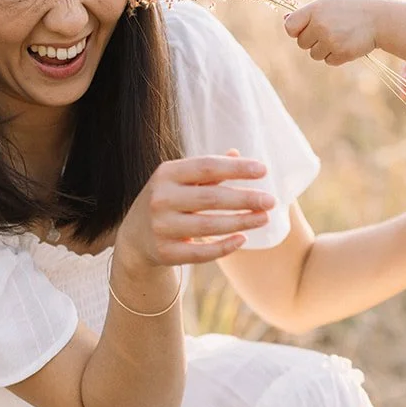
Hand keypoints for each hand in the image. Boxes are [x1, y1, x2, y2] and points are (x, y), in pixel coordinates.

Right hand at [116, 154, 274, 271]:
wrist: (134, 238)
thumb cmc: (168, 201)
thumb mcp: (181, 181)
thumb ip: (208, 170)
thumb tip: (237, 154)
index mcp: (166, 174)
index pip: (206, 167)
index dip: (236, 168)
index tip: (264, 170)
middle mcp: (160, 198)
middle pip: (211, 197)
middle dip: (245, 199)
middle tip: (271, 201)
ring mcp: (160, 227)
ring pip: (208, 225)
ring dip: (241, 222)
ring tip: (263, 218)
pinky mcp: (164, 252)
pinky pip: (200, 252)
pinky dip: (224, 247)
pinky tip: (242, 239)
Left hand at [283, 0, 381, 64]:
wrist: (379, 19)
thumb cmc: (352, 9)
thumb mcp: (330, 3)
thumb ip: (308, 12)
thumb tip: (285, 20)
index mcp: (315, 10)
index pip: (290, 27)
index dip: (295, 31)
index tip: (304, 30)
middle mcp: (320, 25)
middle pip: (302, 43)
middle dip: (312, 41)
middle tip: (329, 32)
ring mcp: (331, 40)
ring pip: (314, 55)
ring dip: (325, 50)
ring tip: (340, 37)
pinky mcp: (341, 53)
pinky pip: (328, 61)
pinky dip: (336, 56)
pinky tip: (347, 44)